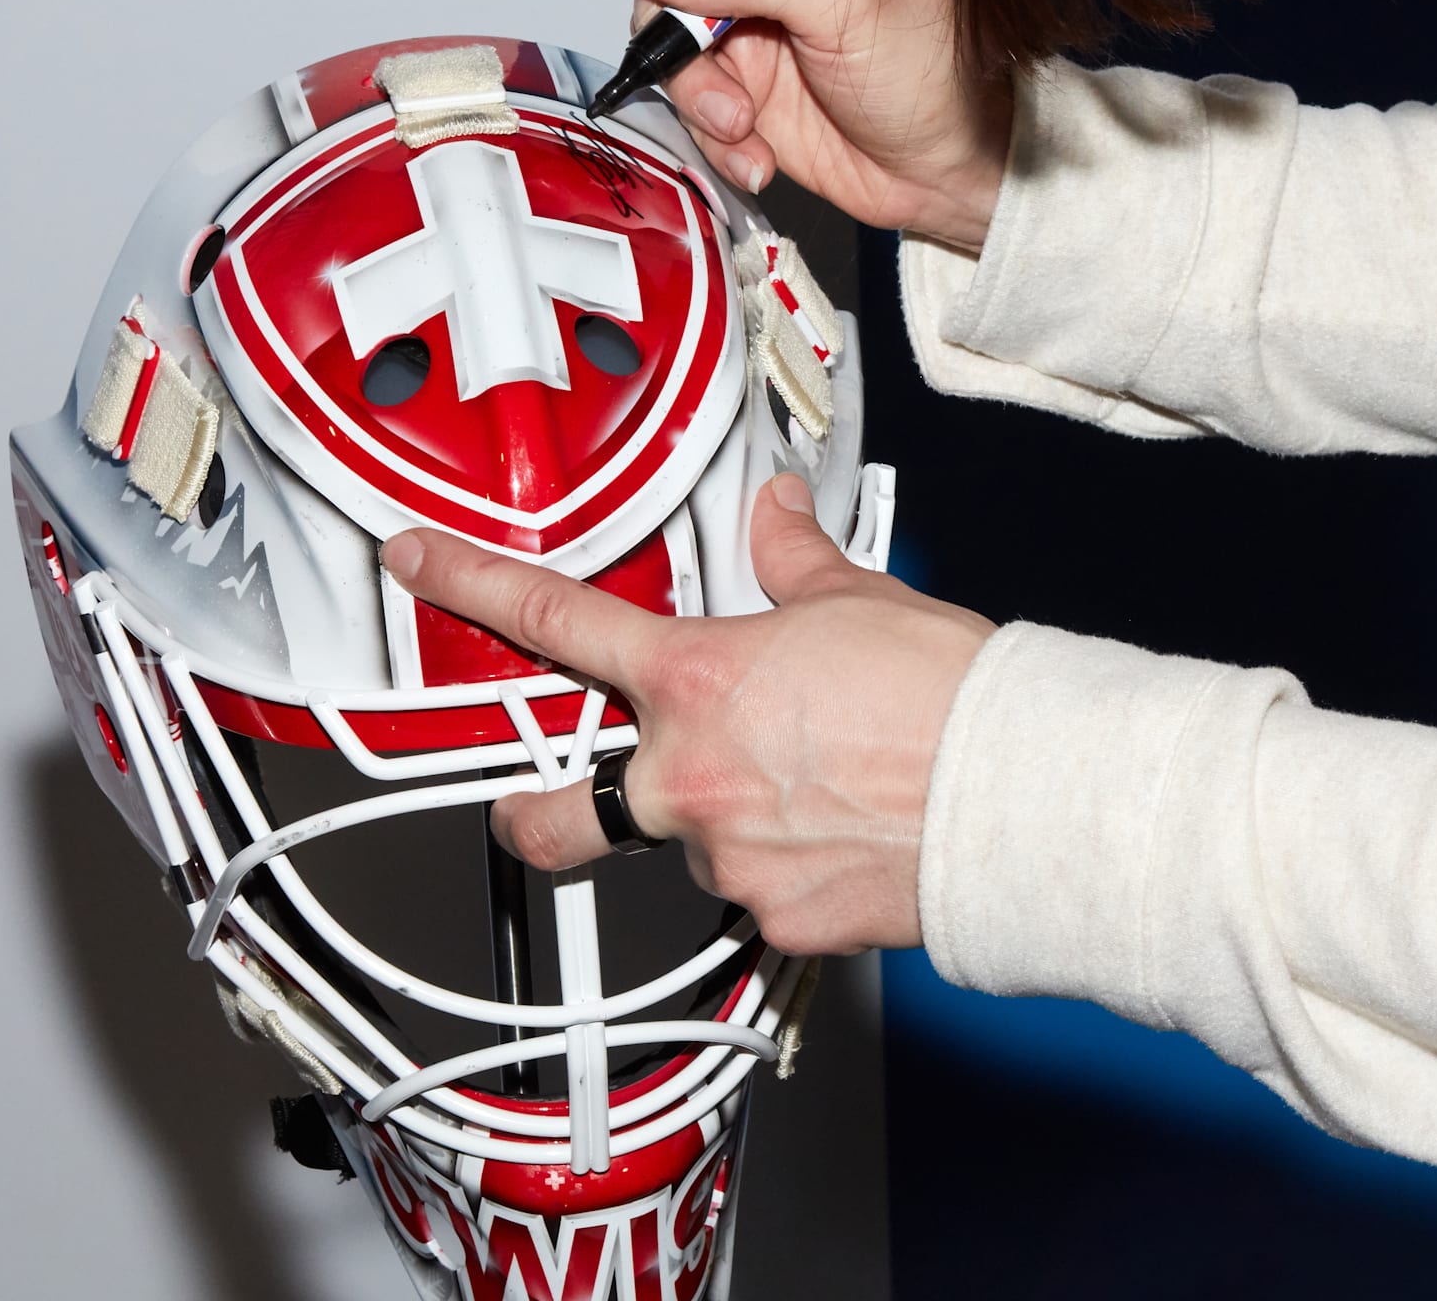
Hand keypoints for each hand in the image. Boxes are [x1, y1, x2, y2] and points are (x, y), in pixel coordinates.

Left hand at [381, 476, 994, 954]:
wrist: (1016, 793)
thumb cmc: (945, 693)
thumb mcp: (857, 598)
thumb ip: (792, 559)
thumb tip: (774, 515)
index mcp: (696, 678)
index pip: (557, 621)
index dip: (470, 587)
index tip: (420, 567)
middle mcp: (687, 775)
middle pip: (552, 813)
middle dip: (535, 808)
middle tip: (564, 792)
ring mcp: (724, 858)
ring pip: (680, 845)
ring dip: (718, 820)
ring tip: (809, 787)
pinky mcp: (773, 921)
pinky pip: (753, 893)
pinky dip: (783, 866)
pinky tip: (841, 834)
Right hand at [611, 0, 1010, 249]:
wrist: (944, 167)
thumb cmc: (934, 68)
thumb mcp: (850, 2)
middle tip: (700, 35)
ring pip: (651, 8)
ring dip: (690, 76)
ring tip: (742, 119)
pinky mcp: (726, 65)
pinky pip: (671, 82)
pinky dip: (703, 125)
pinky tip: (755, 149)